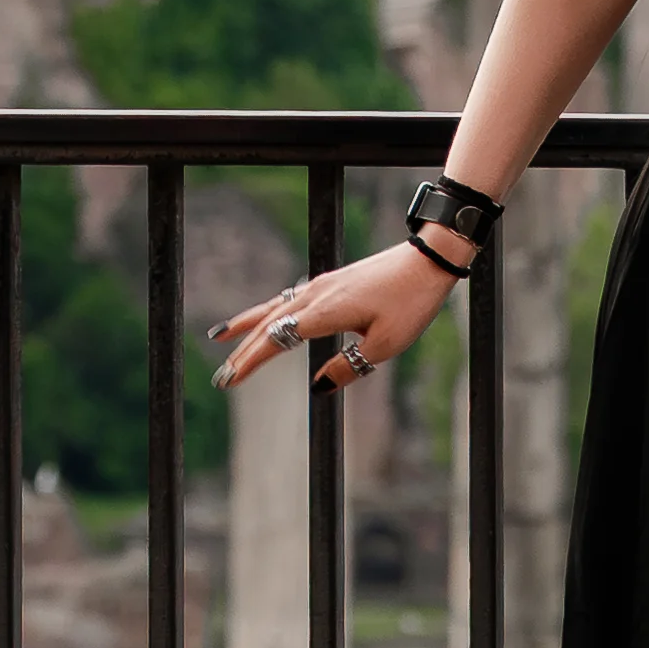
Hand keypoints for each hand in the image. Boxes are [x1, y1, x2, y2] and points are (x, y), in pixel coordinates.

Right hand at [209, 244, 452, 395]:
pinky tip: (266, 317)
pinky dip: (268, 310)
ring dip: (248, 326)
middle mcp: (315, 295)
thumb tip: (318, 387)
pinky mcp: (332, 281)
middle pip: (268, 325)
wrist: (428, 260)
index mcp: (325, 312)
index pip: (276, 340)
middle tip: (222, 377)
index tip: (230, 380)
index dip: (251, 362)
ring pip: (274, 308)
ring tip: (221, 337)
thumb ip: (348, 367)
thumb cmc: (411, 302)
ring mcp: (322, 285)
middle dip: (242, 351)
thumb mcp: (386, 344)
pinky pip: (289, 299)